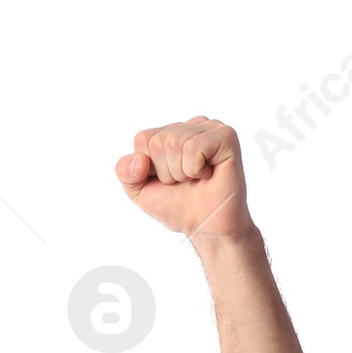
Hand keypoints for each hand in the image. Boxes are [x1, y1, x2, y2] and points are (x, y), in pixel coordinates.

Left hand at [116, 118, 253, 244]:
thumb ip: (126, 172)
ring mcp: (210, 127)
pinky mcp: (225, 136)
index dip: (149, 169)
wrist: (206, 227)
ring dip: (180, 173)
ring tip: (196, 179)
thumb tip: (139, 159)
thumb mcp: (140, 191)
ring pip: (174, 143)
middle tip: (185, 182)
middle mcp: (191, 125)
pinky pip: (193, 148)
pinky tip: (208, 174)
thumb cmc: (178, 207)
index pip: (143, 139)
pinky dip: (195, 169)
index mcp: (172, 132)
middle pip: (157, 142)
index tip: (168, 181)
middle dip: (166, 172)